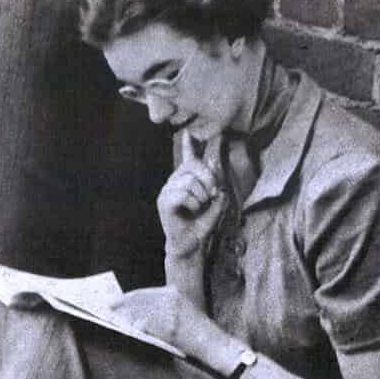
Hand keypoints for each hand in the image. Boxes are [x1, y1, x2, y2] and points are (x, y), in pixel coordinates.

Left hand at [113, 286, 224, 359]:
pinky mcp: (170, 328)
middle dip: (123, 303)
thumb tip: (136, 308)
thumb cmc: (196, 330)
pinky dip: (138, 327)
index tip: (116, 299)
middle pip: (140, 300)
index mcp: (173, 292)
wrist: (214, 344)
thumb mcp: (181, 309)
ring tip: (116, 318)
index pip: (145, 292)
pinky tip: (131, 328)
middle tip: (109, 307)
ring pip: (141, 312)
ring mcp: (170, 313)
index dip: (128, 297)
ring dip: (127, 315)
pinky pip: (149, 325)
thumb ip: (162, 305)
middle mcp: (171, 298)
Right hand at [158, 144, 227, 259]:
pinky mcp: (164, 202)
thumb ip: (216, 188)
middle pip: (193, 167)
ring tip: (199, 208)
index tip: (188, 132)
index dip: (189, 145)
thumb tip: (214, 168)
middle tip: (212, 196)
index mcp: (186, 181)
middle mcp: (174, 182)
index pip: (188, 159)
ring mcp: (167, 191)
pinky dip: (193, 203)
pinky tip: (191, 211)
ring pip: (189, 181)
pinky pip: (183, 194)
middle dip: (208, 180)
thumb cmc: (201, 225)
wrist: (191, 246)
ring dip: (201, 197)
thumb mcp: (215, 205)